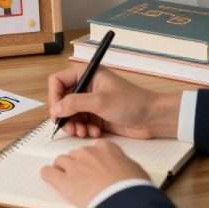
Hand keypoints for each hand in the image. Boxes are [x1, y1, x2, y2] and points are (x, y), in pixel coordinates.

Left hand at [40, 140, 149, 207]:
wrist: (125, 201)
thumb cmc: (133, 188)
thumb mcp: (135, 170)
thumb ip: (122, 164)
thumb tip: (122, 168)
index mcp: (105, 148)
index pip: (94, 147)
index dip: (94, 159)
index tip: (96, 167)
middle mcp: (87, 153)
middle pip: (76, 154)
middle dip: (79, 165)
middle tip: (85, 179)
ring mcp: (74, 165)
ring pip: (61, 161)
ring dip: (64, 170)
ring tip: (71, 182)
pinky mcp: (63, 180)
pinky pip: (48, 172)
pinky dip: (49, 175)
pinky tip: (53, 180)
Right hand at [48, 66, 180, 138]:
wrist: (153, 118)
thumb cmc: (133, 103)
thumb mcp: (101, 102)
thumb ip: (75, 103)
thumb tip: (56, 109)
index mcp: (87, 75)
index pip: (58, 81)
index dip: (55, 96)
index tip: (57, 112)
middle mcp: (87, 87)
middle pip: (62, 100)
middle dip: (65, 115)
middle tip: (69, 127)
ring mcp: (91, 102)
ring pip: (70, 114)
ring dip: (74, 125)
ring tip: (83, 132)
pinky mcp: (97, 116)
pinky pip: (81, 123)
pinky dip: (84, 129)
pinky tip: (94, 133)